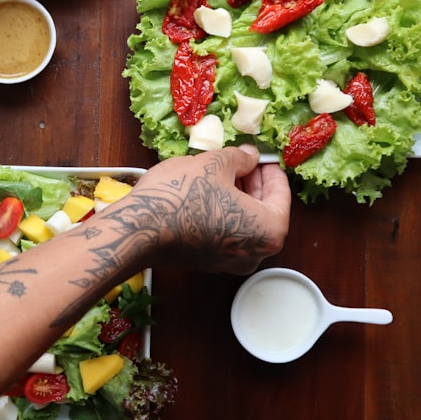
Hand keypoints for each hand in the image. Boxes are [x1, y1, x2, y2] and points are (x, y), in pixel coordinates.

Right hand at [124, 145, 291, 274]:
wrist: (139, 229)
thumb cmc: (182, 195)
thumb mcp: (215, 163)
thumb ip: (240, 159)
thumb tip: (249, 156)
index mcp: (269, 231)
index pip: (281, 195)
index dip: (271, 170)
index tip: (263, 156)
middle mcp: (254, 254)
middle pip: (264, 212)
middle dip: (254, 184)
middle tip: (243, 161)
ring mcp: (229, 263)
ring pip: (243, 224)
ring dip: (237, 198)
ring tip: (222, 173)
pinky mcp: (207, 263)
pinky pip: (224, 234)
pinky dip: (222, 214)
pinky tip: (206, 193)